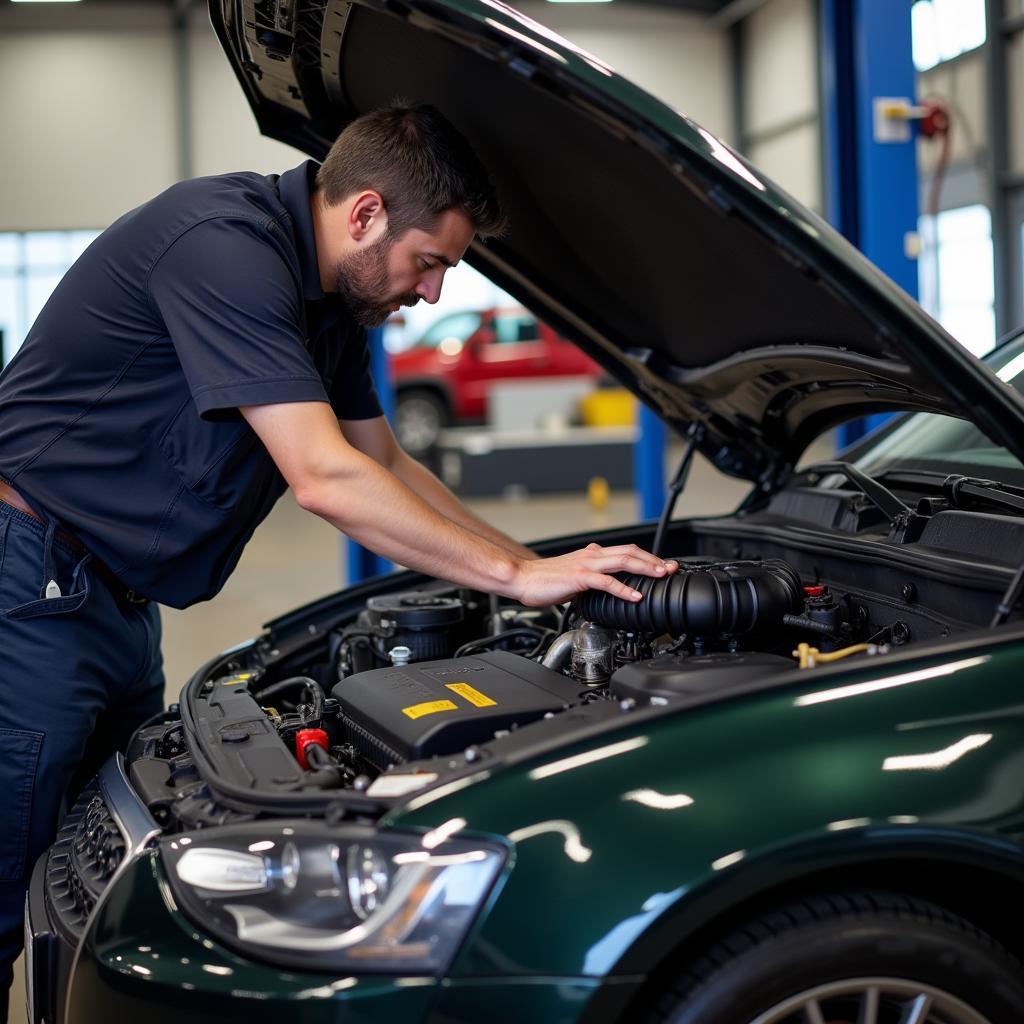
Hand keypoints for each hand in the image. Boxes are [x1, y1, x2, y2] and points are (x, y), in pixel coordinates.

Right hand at [512, 543, 676, 607]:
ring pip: (623, 561)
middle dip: (654, 560)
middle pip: (631, 552)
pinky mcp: (580, 577)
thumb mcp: (575, 575)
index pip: (627, 551)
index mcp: (593, 554)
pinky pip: (606, 582)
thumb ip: (593, 575)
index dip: (648, 557)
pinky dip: (624, 589)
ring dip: (645, 568)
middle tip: (672, 568)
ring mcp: (587, 565)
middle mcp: (592, 555)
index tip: (664, 566)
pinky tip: (636, 596)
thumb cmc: (545, 579)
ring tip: (661, 576)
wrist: (524, 578)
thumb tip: (606, 581)